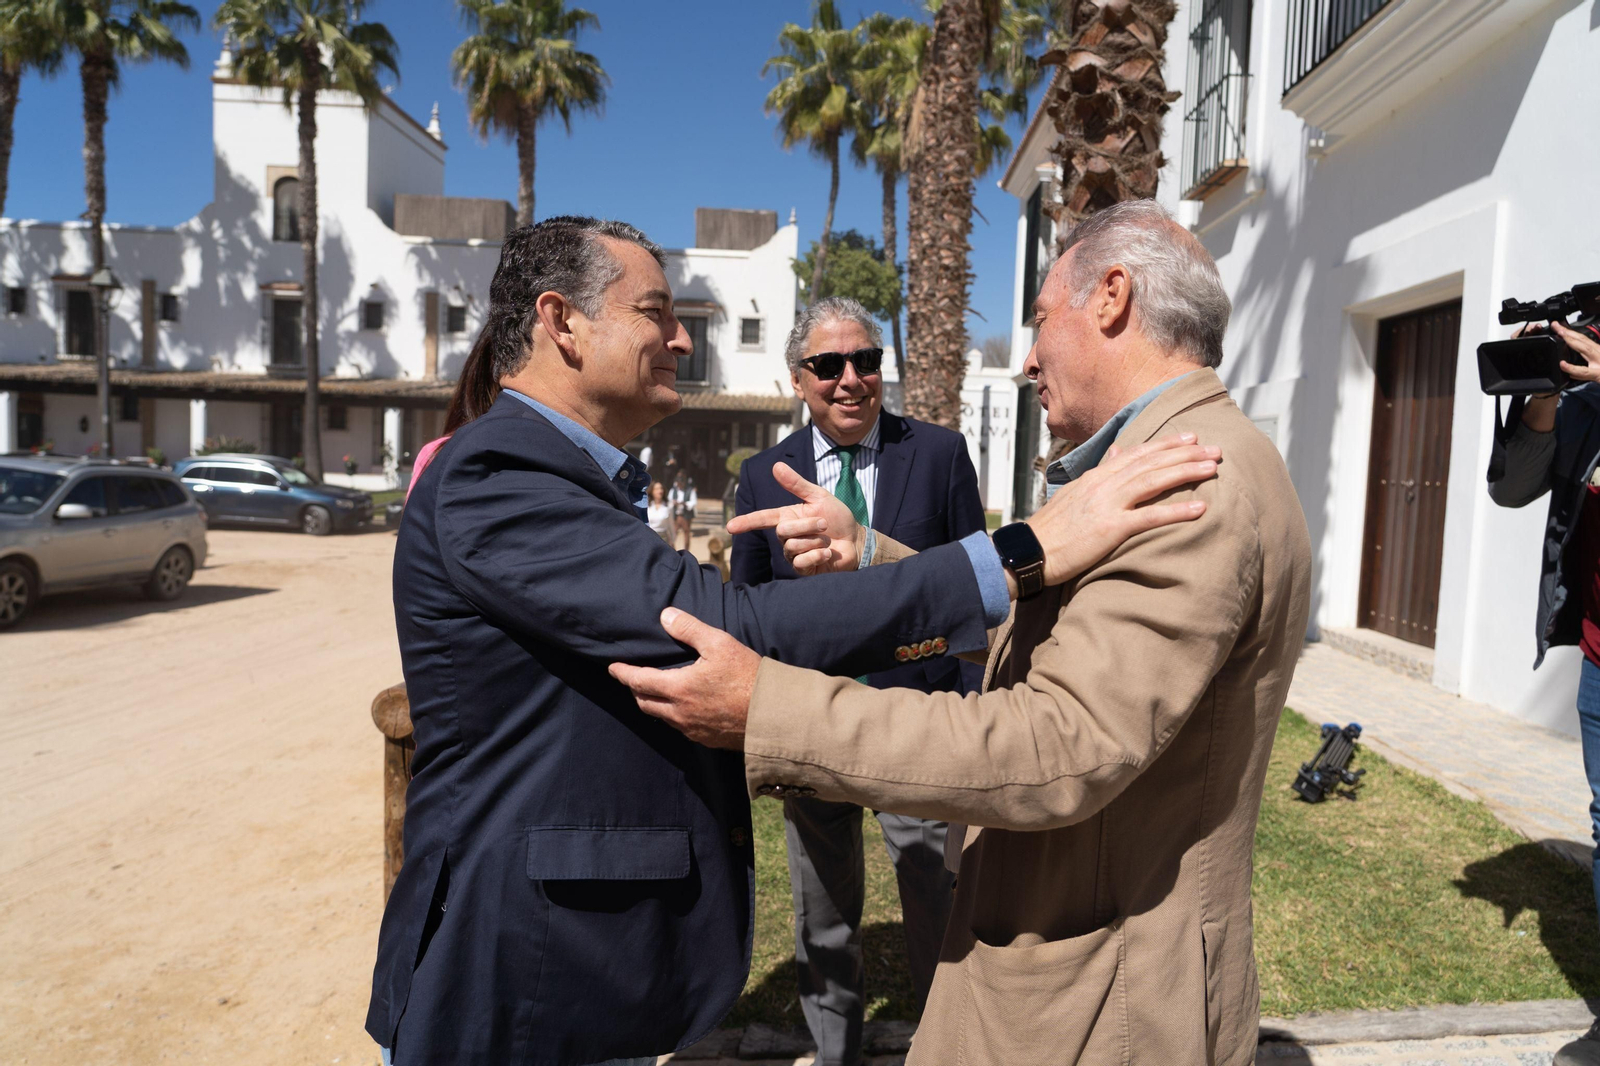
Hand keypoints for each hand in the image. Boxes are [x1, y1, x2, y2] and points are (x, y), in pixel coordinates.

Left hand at [608, 608, 759, 749]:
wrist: (773, 714)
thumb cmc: (748, 676)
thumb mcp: (719, 644)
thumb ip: (690, 629)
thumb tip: (665, 616)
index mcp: (678, 689)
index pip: (639, 681)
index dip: (624, 674)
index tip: (613, 668)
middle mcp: (680, 713)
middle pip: (645, 703)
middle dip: (636, 690)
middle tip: (634, 680)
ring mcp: (693, 730)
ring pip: (663, 718)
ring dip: (655, 704)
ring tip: (657, 692)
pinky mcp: (707, 740)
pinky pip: (682, 728)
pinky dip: (675, 716)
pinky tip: (686, 708)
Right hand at [725, 462, 862, 574]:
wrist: (856, 540)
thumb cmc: (837, 518)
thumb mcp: (819, 497)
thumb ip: (797, 484)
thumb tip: (776, 465)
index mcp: (787, 517)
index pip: (762, 519)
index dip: (746, 522)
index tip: (730, 526)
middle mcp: (787, 537)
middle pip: (783, 531)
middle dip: (807, 525)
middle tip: (824, 524)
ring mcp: (793, 554)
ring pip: (792, 547)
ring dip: (815, 541)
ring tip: (826, 540)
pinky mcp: (803, 569)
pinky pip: (801, 562)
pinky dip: (818, 555)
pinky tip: (828, 553)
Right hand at [1025, 433, 1218, 586]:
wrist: (1030, 551)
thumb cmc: (1053, 527)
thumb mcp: (1075, 492)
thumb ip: (1099, 471)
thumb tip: (1115, 451)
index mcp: (1096, 475)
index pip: (1137, 452)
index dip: (1166, 443)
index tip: (1191, 437)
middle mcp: (1104, 483)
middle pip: (1151, 461)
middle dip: (1185, 453)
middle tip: (1215, 449)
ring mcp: (1107, 504)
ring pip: (1153, 480)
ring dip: (1186, 472)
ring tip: (1212, 468)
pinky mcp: (1110, 528)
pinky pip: (1149, 517)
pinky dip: (1176, 511)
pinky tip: (1200, 508)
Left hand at [1555, 321, 1599, 384]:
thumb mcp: (1597, 361)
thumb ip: (1584, 362)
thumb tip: (1566, 363)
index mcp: (1598, 351)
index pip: (1583, 338)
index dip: (1570, 332)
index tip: (1558, 326)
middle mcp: (1599, 354)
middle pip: (1583, 340)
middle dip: (1569, 332)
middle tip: (1556, 326)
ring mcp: (1599, 363)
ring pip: (1585, 349)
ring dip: (1572, 341)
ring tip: (1561, 336)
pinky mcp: (1598, 374)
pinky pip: (1584, 371)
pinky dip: (1572, 368)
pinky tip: (1563, 364)